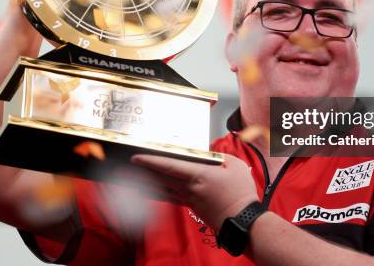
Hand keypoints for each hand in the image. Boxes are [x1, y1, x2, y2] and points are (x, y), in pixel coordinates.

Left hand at [131, 153, 258, 230]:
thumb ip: (219, 156)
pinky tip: (155, 189)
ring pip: (164, 188)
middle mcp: (189, 188)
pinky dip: (160, 192)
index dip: (151, 161)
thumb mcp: (235, 166)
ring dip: (150, 181)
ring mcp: (189, 199)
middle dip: (146, 169)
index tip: (136, 157)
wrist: (242, 220)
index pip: (169, 166)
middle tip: (132, 163)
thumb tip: (208, 154)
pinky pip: (171, 197)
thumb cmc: (240, 193)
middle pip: (162, 177)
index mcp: (198, 175)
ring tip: (138, 173)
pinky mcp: (192, 206)